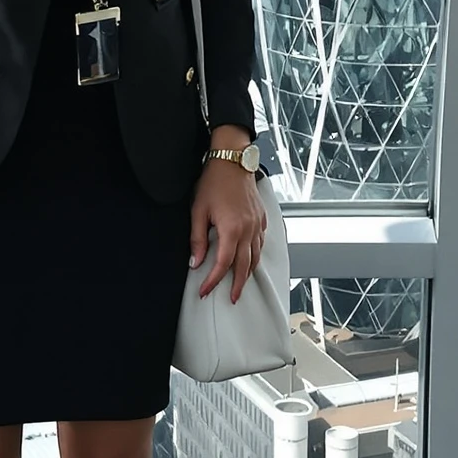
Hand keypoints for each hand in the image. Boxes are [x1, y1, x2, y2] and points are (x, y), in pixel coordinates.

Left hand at [190, 133, 265, 303]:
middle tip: (230, 298)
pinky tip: (251, 257)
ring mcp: (257, 224)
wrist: (232, 160)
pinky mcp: (261, 217)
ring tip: (240, 283)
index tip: (204, 290)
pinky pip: (261, 242)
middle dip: (236, 285)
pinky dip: (256, 254)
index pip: (223, 265)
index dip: (213, 281)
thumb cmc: (214, 181)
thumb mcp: (198, 211)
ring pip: (256, 256)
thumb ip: (197, 239)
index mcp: (232, 230)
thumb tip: (195, 262)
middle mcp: (248, 230)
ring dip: (248, 272)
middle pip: (244, 266)